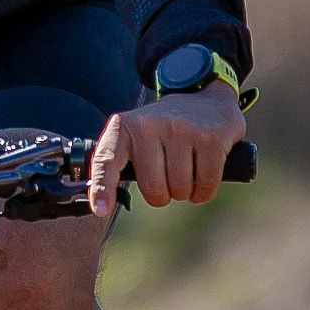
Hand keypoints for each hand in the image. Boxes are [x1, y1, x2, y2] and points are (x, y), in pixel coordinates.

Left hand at [88, 86, 245, 217]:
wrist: (205, 99)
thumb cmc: (163, 131)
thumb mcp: (135, 136)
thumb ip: (117, 164)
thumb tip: (100, 207)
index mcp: (124, 127)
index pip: (107, 160)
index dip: (103, 187)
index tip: (100, 210)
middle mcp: (149, 125)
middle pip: (153, 189)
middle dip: (162, 194)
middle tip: (168, 174)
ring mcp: (181, 130)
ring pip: (180, 190)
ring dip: (185, 191)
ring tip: (186, 168)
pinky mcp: (210, 139)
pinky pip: (205, 186)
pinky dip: (203, 192)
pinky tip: (202, 174)